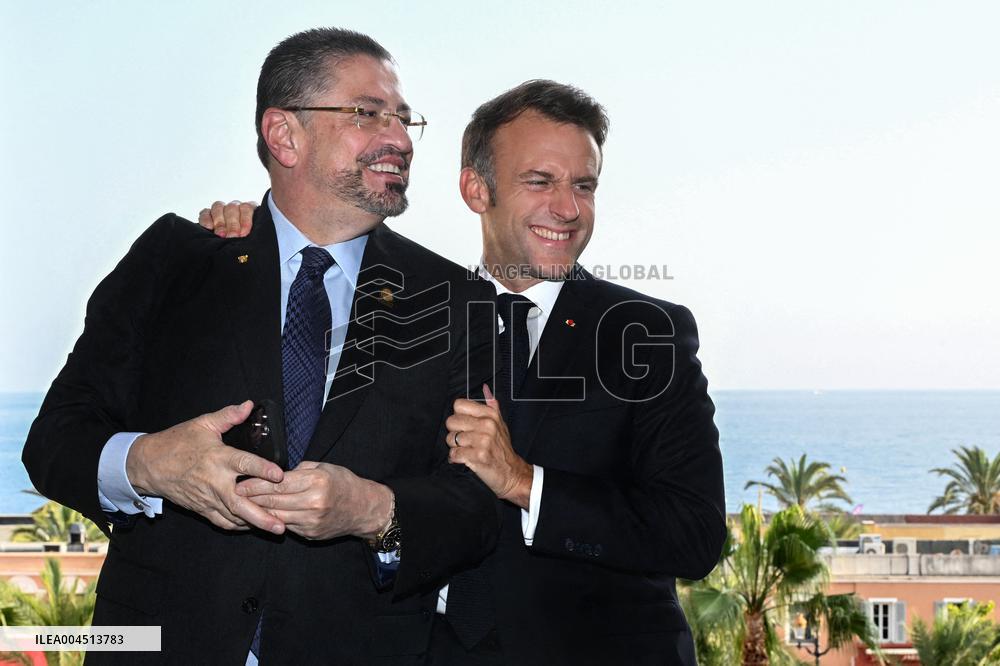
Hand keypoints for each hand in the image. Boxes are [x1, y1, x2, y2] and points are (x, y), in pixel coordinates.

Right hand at [126, 401, 284, 532]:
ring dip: (255, 524)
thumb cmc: (176, 442)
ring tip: (276, 529)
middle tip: (281, 525)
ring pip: (234, 517)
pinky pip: (223, 522)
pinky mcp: (202, 509)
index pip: (245, 464)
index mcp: (218, 458)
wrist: (148, 465)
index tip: (280, 475)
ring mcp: (208, 498)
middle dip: (262, 516)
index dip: (263, 469)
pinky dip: (238, 526)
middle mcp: (215, 482)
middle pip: (240, 503)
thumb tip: (249, 405)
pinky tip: (254, 526)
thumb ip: (228, 416)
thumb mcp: (202, 424)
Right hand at [197, 200, 256, 237]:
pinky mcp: (207, 214)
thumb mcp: (252, 236)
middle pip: (232, 208)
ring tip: (221, 235)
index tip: (244, 233)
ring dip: (219, 222)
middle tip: (232, 236)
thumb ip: (250, 234)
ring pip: (218, 207)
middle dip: (232, 224)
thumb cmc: (247, 241)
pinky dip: (206, 219)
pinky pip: (205, 212)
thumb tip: (249, 236)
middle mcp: (235, 206)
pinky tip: (208, 228)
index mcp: (249, 209)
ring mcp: (221, 209)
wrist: (234, 250)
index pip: (246, 208)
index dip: (245, 220)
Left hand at [236, 462, 393, 540]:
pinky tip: (260, 515)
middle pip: (274, 500)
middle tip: (234, 492)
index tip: (240, 481)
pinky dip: (271, 520)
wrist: (363, 509)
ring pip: (276, 515)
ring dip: (257, 510)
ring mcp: (311, 521)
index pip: (279, 483)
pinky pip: (285, 525)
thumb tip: (274, 471)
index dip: (257, 483)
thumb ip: (300, 470)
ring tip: (241, 504)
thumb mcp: (325, 468)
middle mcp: (314, 502)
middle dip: (252, 497)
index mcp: (317, 482)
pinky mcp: (309, 533)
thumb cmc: (344, 484)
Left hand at [446, 384, 532, 507]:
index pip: (458, 404)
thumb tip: (485, 388)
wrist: (511, 472)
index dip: (458, 416)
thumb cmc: (502, 448)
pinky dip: (456, 458)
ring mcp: (483, 440)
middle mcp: (487, 425)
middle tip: (465, 440)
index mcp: (490, 414)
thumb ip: (492, 406)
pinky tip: (464, 458)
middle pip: (451, 421)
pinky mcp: (478, 456)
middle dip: (454, 433)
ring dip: (455, 447)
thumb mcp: (500, 423)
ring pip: (451, 439)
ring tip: (466, 450)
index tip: (465, 425)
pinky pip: (454, 454)